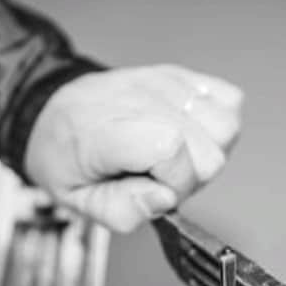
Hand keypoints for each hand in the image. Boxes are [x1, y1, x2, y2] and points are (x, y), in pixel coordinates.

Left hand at [25, 64, 242, 231]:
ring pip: (226, 127)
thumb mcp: (80, 202)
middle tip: (158, 175)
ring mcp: (162, 82)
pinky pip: (230, 102)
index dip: (174, 183)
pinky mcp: (181, 74)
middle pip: (209, 151)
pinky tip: (186, 132)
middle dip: (190, 176)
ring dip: (206, 151)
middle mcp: (136, 98)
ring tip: (172, 155)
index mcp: (103, 131)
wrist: (55, 113)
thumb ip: (123, 211)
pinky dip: (215, 124)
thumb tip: (164, 199)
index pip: (170, 148)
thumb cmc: (69, 157)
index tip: (154, 189)